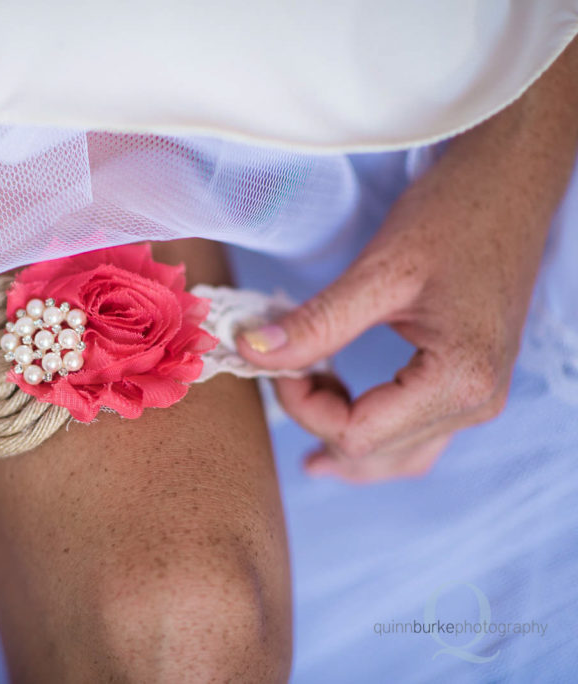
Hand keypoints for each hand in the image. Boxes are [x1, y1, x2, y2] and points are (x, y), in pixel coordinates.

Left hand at [236, 125, 567, 481]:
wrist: (510, 182)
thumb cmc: (457, 215)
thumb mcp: (380, 270)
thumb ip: (316, 322)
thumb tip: (251, 352)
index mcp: (459, 382)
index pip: (356, 435)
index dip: (301, 405)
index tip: (273, 359)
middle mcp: (476, 403)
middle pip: (373, 453)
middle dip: (315, 420)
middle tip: (280, 371)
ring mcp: (477, 396)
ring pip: (394, 454)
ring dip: (339, 434)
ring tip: (300, 394)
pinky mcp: (468, 380)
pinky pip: (412, 431)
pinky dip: (368, 424)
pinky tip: (336, 401)